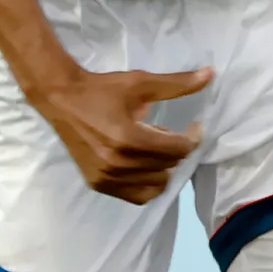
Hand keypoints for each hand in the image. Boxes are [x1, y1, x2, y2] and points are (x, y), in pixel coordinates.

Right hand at [32, 65, 212, 204]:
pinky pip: (137, 196)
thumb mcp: (140, 83)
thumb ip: (177, 84)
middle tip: (169, 133)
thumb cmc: (102, 89)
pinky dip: (148, 185)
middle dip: (177, 149)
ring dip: (164, 167)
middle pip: (169, 165)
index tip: (195, 127)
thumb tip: (211, 74)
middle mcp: (118, 163)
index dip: (193, 138)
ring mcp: (107, 177)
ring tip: (155, 149)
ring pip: (157, 184)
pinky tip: (147, 167)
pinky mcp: (98, 184)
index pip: (178, 149)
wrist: (61, 99)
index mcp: (129, 138)